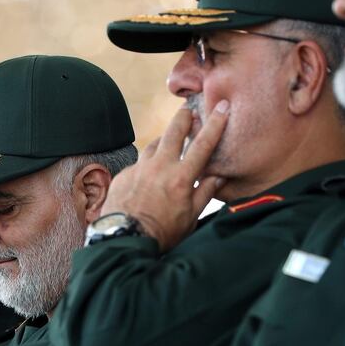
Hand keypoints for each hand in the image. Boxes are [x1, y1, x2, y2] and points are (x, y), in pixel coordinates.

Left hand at [101, 100, 228, 251]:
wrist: (124, 238)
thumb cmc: (161, 233)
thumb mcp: (190, 217)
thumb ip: (205, 193)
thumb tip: (218, 177)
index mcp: (181, 177)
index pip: (203, 144)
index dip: (215, 123)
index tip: (222, 107)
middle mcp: (159, 167)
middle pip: (173, 132)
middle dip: (183, 117)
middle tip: (187, 109)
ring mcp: (139, 169)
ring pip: (152, 145)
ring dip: (162, 142)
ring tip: (167, 144)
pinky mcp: (123, 175)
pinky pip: (138, 164)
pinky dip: (145, 167)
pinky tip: (146, 177)